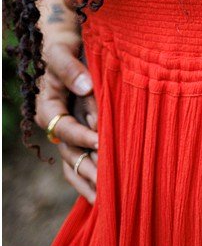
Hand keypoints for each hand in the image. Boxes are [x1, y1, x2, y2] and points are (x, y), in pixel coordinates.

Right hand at [37, 34, 98, 199]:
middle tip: (107, 188)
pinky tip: (107, 191)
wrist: (68, 44)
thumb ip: (71, 69)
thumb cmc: (65, 47)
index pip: (65, 128)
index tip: (102, 141)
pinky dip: (93, 173)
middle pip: (70, 154)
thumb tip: (86, 87)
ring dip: (90, 181)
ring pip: (75, 163)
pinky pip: (84, 158)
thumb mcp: (63, 53)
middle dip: (88, 171)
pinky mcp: (82, 132)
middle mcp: (57, 124)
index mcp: (49, 108)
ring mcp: (70, 130)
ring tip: (107, 200)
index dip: (82, 135)